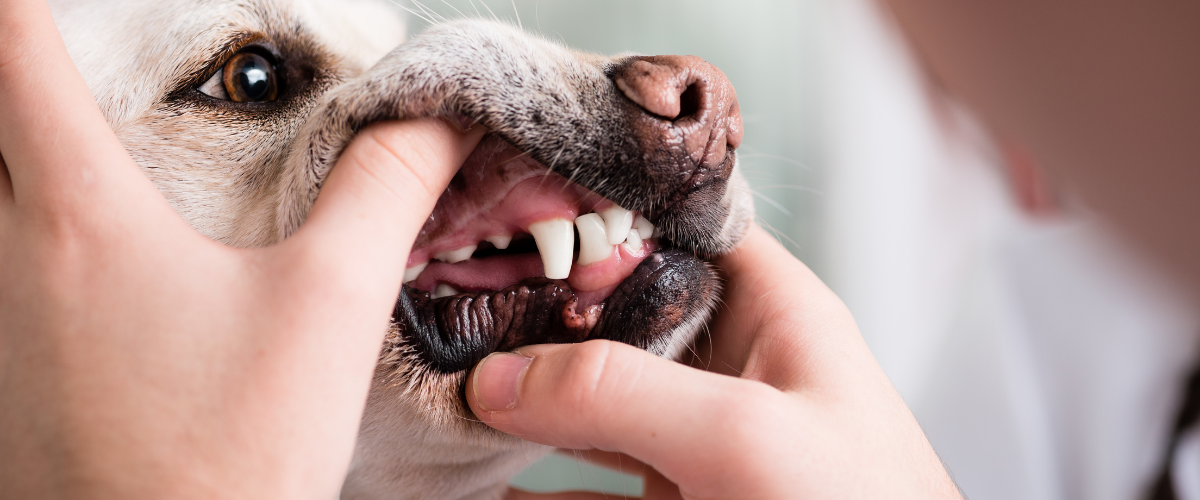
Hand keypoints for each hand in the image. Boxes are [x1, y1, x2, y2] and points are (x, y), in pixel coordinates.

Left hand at [0, 1, 481, 497]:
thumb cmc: (232, 455)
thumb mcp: (332, 307)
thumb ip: (385, 188)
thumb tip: (436, 117)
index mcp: (79, 217)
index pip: (14, 51)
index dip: (29, 3)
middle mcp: (6, 257)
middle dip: (14, 67)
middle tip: (58, 48)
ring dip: (13, 150)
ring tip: (70, 135)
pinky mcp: (0, 376)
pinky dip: (20, 223)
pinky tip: (89, 258)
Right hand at [465, 225, 961, 498]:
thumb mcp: (743, 437)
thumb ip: (622, 393)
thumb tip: (500, 378)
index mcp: (775, 310)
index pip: (680, 224)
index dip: (604, 210)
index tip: (515, 212)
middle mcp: (736, 362)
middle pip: (621, 310)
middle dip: (543, 309)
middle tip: (458, 304)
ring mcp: (704, 434)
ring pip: (599, 394)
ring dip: (530, 394)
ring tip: (453, 382)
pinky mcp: (681, 495)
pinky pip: (592, 479)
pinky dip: (538, 481)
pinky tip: (488, 480)